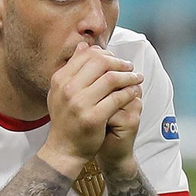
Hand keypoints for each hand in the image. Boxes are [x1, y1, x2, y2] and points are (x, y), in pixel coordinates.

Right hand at [38, 42, 142, 176]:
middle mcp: (67, 89)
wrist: (63, 149)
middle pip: (100, 63)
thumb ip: (72, 68)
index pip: (87, 55)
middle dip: (119, 62)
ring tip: (136, 78)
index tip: (116, 60)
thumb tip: (84, 46)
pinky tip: (134, 92)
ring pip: (111, 79)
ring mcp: (79, 103)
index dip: (106, 54)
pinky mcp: (93, 117)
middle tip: (130, 67)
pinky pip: (117, 98)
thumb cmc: (66, 119)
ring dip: (128, 76)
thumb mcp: (61, 91)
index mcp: (60, 79)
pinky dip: (129, 92)